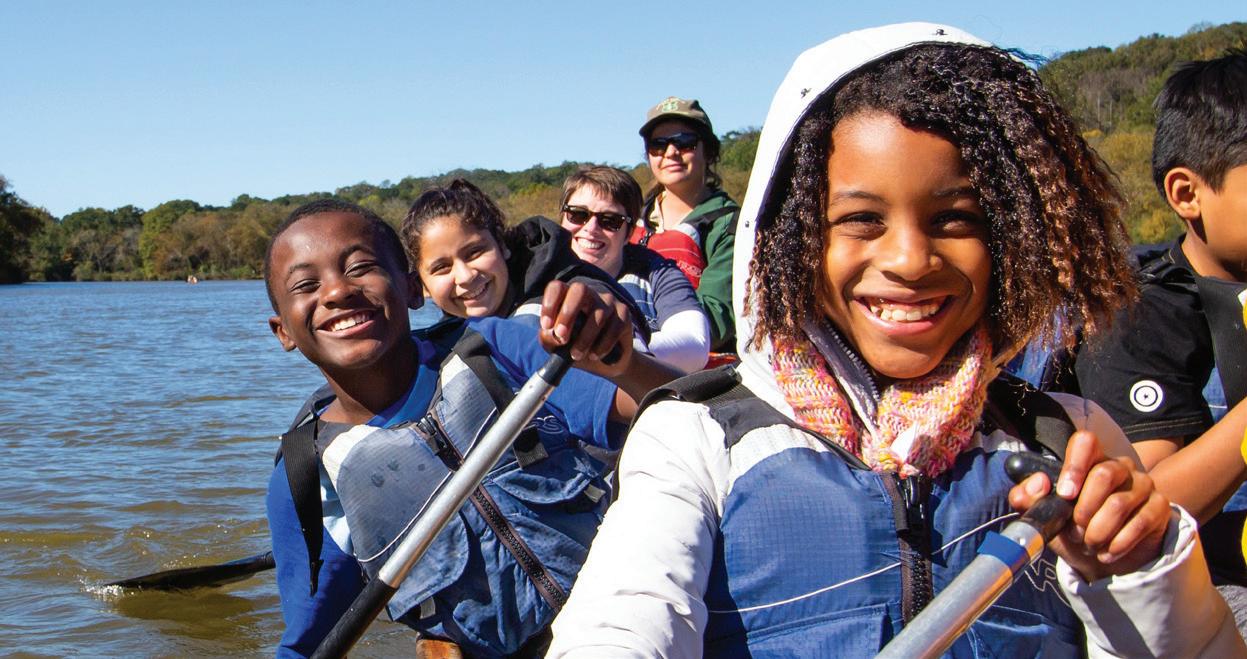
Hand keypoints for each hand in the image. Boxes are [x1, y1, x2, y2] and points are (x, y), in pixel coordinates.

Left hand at [538, 280, 633, 377]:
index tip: (546, 326)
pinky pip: (614, 327)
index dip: (550, 304)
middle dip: (568, 313)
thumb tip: (553, 333)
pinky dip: (603, 345)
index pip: (557, 288)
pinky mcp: (624, 313)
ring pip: (598, 314)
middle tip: (561, 336)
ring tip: (577, 355)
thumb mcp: (557, 346)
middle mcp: (589, 294)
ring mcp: (608, 301)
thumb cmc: (575, 348)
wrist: (604, 364)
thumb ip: (549, 338)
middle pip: (580, 289)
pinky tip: (595, 355)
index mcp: (568, 296)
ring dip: (585, 338)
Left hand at [1008, 430, 1170, 581]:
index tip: (1065, 494)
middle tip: (1076, 531)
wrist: (1100, 558)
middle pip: (1103, 474)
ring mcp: (1143, 484)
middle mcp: (1119, 466)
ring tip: (1090, 544)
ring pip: (1119, 503)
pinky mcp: (1159, 507)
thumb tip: (1039, 483)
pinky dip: (1118, 544)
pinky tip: (1107, 553)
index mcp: (1089, 460)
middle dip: (1084, 510)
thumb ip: (1028, 498)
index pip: (1086, 442)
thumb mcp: (1046, 516)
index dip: (1075, 466)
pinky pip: (1140, 523)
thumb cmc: (1071, 528)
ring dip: (1099, 531)